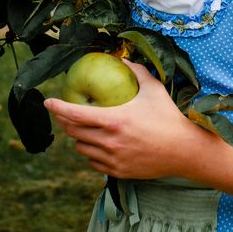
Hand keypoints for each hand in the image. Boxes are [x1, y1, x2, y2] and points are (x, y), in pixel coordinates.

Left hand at [44, 61, 198, 179]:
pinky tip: (96, 144)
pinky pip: (93, 162)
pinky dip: (90, 152)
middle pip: (73, 132)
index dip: (57, 107)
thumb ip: (136, 71)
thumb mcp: (154, 88)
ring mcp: (112, 159)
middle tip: (63, 113)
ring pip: (81, 148)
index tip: (48, 101)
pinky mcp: (117, 172)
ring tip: (82, 128)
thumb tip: (123, 59)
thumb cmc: (169, 117)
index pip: (75, 113)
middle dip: (64, 121)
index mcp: (113, 120)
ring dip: (77, 137)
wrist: (184, 151)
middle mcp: (109, 142)